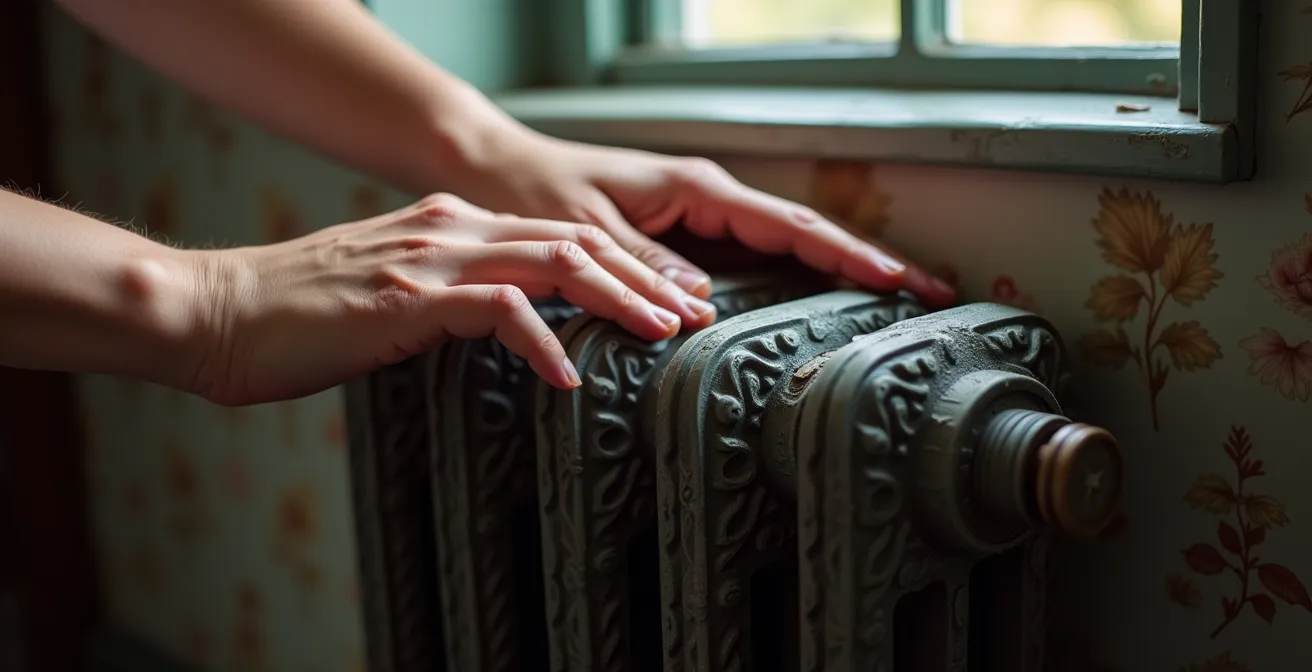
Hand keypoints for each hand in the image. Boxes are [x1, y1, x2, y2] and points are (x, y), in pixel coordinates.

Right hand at [185, 194, 720, 404]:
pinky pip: (498, 311)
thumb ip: (448, 300)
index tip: (663, 301)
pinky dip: (542, 341)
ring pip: (552, 264)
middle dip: (641, 277)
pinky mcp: (408, 296)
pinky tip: (569, 377)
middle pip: (572, 240)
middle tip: (691, 315)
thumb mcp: (389, 297)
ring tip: (661, 334)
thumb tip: (501, 330)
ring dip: (616, 299)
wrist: (214, 312)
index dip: (619, 266)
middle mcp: (450, 229)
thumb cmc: (296, 317)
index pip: (557, 236)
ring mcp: (431, 258)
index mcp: (451, 226)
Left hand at [445, 131, 955, 305]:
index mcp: (695, 190)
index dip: (850, 256)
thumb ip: (641, 268)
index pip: (789, 228)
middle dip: (871, 263)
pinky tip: (819, 306)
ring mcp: (700, 218)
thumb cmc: (533, 192)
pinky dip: (793, 279)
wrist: (496, 170)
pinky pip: (751, 260)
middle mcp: (707, 200)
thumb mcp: (583, 234)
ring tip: (900, 305)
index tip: (903, 281)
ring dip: (841, 272)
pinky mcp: (684, 237)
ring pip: (785, 248)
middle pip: (806, 235)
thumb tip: (700, 310)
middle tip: (937, 296)